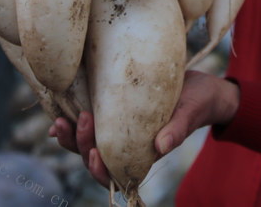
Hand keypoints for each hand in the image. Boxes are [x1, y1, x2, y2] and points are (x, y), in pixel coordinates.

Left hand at [47, 71, 240, 187]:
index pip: (114, 173)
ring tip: (59, 121)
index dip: (99, 169)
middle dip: (80, 144)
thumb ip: (176, 130)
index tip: (95, 153)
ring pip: (88, 141)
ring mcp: (119, 130)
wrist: (200, 87)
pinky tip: (60, 112)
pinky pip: (91, 120)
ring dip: (71, 135)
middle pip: (94, 156)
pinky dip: (73, 120)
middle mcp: (127, 145)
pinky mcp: (115, 111)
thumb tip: (160, 147)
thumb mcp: (189, 113)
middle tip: (79, 119)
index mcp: (143, 153)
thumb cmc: (198, 103)